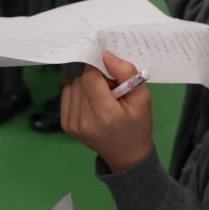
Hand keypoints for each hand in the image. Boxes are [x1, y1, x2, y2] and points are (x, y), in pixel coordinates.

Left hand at [60, 51, 152, 172]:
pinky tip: (92, 105)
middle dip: (96, 79)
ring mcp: (72, 124)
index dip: (101, 70)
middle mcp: (84, 120)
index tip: (112, 78)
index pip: (90, 77)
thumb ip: (126, 73)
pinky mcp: (66, 125)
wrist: (126, 154)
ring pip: (73, 85)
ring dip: (87, 86)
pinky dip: (79, 95)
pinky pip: (67, 94)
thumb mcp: (142, 97)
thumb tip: (105, 55)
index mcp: (105, 114)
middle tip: (111, 92)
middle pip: (82, 80)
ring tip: (102, 99)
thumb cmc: (137, 125)